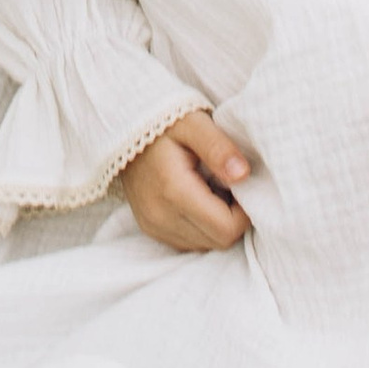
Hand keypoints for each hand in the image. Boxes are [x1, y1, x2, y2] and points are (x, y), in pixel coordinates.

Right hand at [117, 109, 252, 250]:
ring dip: (216, 223)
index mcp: (174, 191)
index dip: (244, 212)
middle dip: (232, 218)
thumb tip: (243, 175)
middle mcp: (160, 216)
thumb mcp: (194, 124)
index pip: (226, 229)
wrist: (124, 126)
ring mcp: (153, 225)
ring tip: (211, 189)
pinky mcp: (150, 229)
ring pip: (205, 245)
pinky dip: (200, 227)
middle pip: (218, 241)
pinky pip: (188, 242)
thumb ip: (219, 148)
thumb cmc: (166, 122)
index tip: (242, 186)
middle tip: (228, 185)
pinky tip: (198, 199)